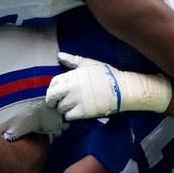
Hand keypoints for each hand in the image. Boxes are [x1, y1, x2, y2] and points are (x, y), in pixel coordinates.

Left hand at [44, 53, 171, 120]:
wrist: (121, 89)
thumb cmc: (106, 74)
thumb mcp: (90, 63)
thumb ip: (73, 60)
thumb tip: (59, 55)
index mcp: (72, 76)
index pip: (53, 83)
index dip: (53, 88)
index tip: (57, 91)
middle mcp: (71, 89)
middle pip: (52, 97)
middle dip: (52, 100)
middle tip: (56, 102)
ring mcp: (76, 101)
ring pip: (60, 108)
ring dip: (63, 108)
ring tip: (69, 106)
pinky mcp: (83, 112)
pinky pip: (68, 117)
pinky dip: (69, 116)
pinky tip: (75, 112)